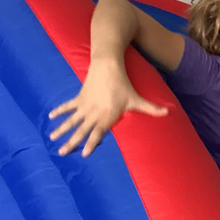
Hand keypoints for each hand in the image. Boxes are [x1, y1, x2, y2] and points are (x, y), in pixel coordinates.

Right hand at [49, 60, 171, 156]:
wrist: (108, 65)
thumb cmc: (123, 84)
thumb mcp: (137, 99)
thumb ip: (151, 108)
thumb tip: (168, 112)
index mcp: (106, 116)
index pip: (97, 133)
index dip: (91, 144)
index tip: (84, 154)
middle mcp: (94, 113)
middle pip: (81, 130)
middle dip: (71, 142)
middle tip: (61, 152)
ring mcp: (85, 105)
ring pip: (71, 120)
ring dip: (61, 129)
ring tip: (52, 138)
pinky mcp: (80, 97)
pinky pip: (68, 106)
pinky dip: (59, 110)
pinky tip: (50, 116)